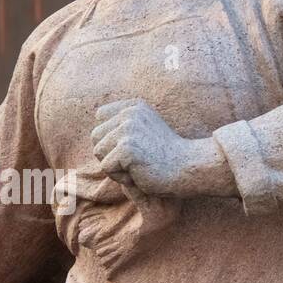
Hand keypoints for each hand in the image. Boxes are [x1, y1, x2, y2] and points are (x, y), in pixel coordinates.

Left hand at [90, 99, 215, 196]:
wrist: (186, 166)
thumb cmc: (164, 154)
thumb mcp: (144, 129)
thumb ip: (122, 124)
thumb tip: (95, 127)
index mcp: (134, 106)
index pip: (101, 116)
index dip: (111, 135)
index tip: (135, 143)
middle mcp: (130, 113)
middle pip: (96, 136)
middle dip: (111, 152)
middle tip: (138, 157)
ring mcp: (128, 128)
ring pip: (99, 152)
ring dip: (116, 165)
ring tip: (139, 164)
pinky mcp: (126, 148)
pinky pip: (106, 168)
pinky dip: (121, 176)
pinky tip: (141, 172)